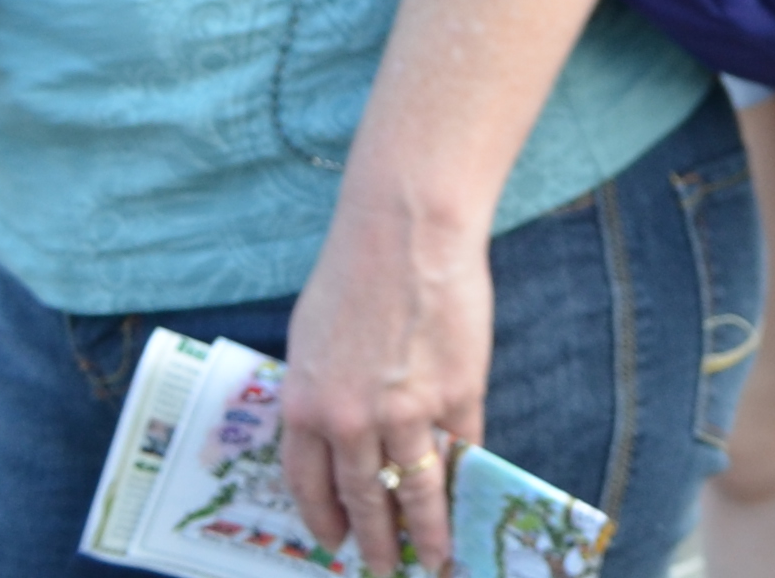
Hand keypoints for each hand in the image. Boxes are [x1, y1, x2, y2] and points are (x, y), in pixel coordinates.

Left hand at [282, 183, 490, 574]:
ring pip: (417, 491)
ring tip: (436, 559)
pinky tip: (469, 495)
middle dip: (376, 543)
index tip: (335, 545)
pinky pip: (462, 449)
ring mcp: (408, 411)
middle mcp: (351, 422)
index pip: (309, 488)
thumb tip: (337, 439)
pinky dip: (466, 476)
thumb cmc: (353, 274)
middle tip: (384, 570)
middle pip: (364, 500)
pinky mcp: (458, 393)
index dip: (325, 521)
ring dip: (428, 532)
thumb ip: (320, 397)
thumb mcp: (311, 342)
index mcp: (305, 408)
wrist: (407, 231)